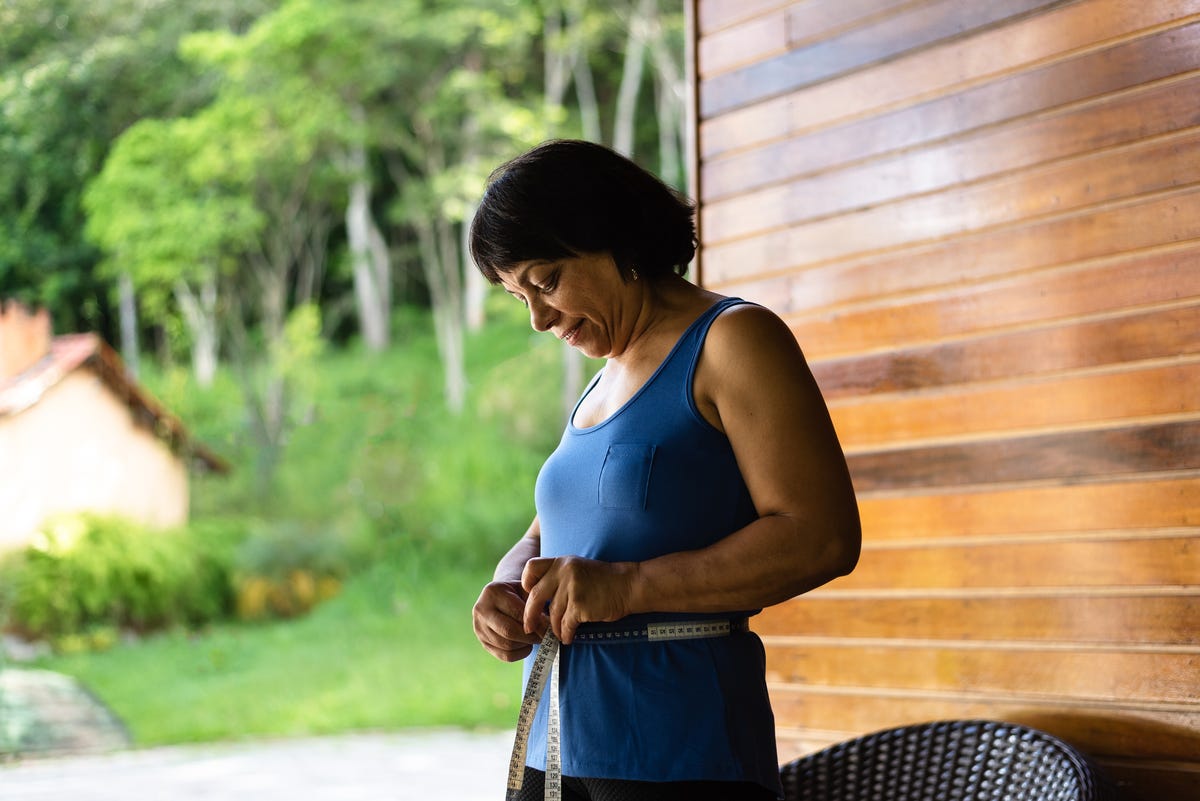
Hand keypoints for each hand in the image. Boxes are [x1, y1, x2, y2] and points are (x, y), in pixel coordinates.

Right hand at [472, 580, 543, 661]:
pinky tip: (527, 646)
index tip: (550, 629)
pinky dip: (520, 653)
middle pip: (509, 631)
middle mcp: (481, 610)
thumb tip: (548, 624)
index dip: (536, 623)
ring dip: (526, 645)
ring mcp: (479, 628)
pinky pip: (504, 655)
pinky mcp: (483, 642)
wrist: (498, 598)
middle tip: (545, 637)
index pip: (517, 612)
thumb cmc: (517, 593)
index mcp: (492, 592)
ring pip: (507, 645)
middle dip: (531, 637)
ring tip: (536, 639)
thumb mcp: (525, 589)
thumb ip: (535, 603)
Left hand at [522, 556, 637, 644]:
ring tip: (559, 634)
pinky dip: (566, 634)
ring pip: (552, 614)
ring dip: (554, 628)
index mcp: (561, 562)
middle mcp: (564, 572)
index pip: (531, 567)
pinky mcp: (580, 605)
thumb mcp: (578, 569)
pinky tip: (569, 637)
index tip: (529, 596)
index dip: (526, 584)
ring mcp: (571, 588)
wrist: (629, 585)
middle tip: (529, 628)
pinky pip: (565, 625)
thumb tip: (539, 602)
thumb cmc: (605, 581)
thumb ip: (559, 578)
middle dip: (530, 615)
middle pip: (535, 596)